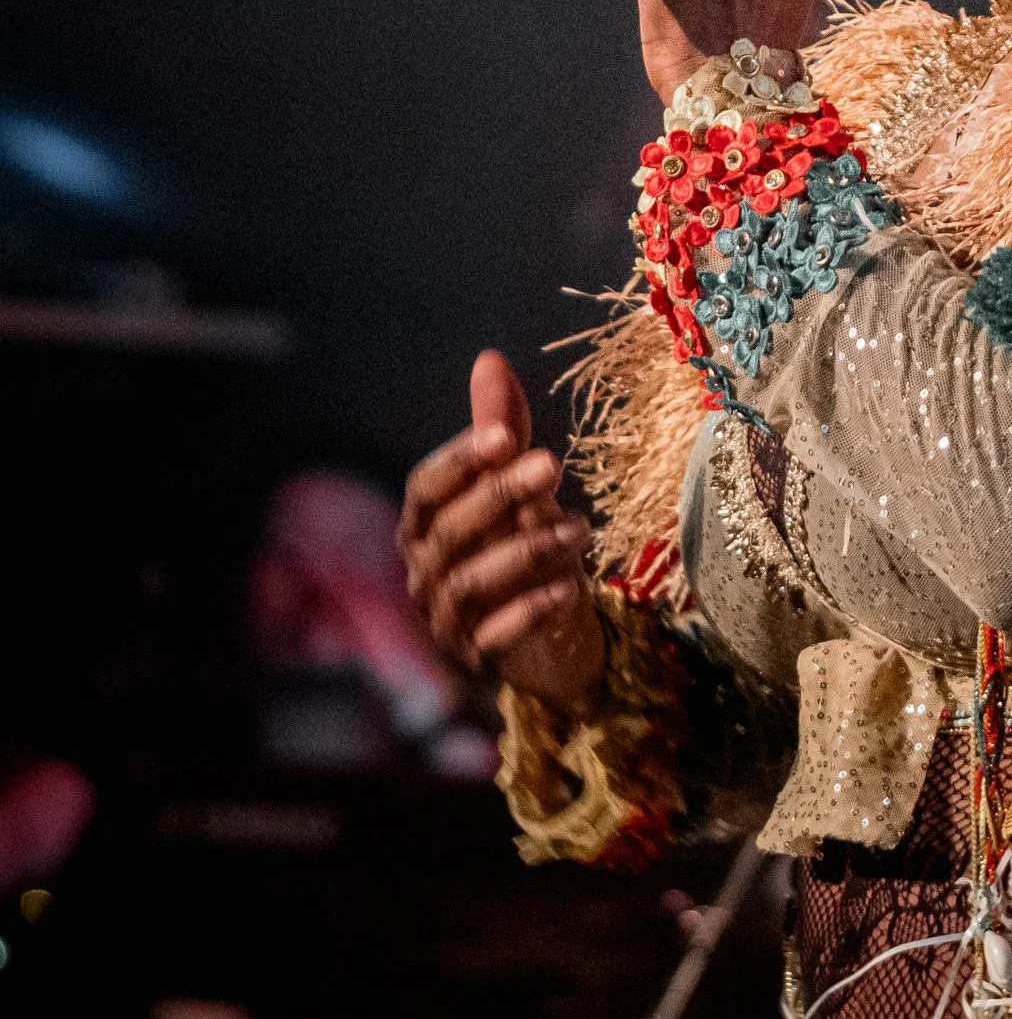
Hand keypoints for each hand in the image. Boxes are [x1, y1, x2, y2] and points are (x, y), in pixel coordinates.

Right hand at [399, 351, 604, 709]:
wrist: (551, 630)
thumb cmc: (523, 544)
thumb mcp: (519, 486)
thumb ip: (501, 429)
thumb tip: (489, 359)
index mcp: (426, 526)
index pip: (425, 488)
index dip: (459, 461)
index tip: (504, 436)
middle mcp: (425, 572)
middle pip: (446, 533)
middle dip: (497, 496)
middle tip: (551, 465)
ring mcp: (447, 620)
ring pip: (469, 584)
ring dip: (525, 552)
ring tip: (579, 529)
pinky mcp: (478, 659)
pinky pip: (494, 638)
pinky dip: (529, 611)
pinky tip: (569, 589)